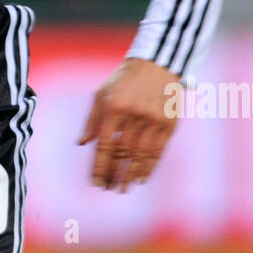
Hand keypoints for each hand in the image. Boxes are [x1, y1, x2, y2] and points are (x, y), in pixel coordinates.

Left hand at [78, 58, 178, 191]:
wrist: (157, 64)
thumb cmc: (124, 80)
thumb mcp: (102, 94)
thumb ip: (92, 120)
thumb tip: (83, 144)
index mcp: (115, 106)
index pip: (106, 145)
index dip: (100, 167)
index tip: (96, 183)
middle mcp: (135, 114)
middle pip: (123, 154)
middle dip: (115, 174)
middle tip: (109, 188)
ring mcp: (154, 120)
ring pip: (142, 156)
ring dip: (132, 175)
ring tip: (124, 188)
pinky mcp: (170, 123)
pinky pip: (158, 151)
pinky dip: (149, 167)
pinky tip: (141, 178)